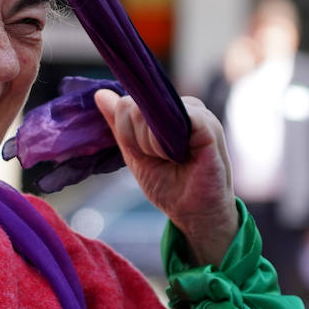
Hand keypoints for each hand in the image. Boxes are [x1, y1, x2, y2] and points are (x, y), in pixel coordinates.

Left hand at [94, 89, 238, 265]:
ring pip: (152, 112)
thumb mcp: (135, 153)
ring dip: (153, 145)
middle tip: (161, 160)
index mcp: (167, 110)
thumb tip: (100, 94)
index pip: (127, 104)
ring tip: (172, 161)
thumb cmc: (170, 185)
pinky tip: (178, 157)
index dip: (126, 132)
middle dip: (138, 141)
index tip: (143, 154)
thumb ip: (119, 125)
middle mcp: (182, 106)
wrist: (194, 213)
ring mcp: (197, 114)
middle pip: (136, 107)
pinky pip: (176, 119)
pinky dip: (167, 143)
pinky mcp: (208, 126)